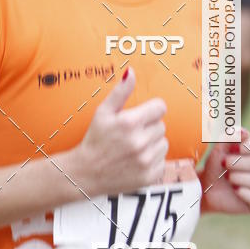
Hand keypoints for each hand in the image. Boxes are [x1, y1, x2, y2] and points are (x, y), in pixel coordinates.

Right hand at [75, 68, 168, 196]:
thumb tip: (131, 72)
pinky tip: (136, 160)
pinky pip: (162, 161)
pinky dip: (152, 161)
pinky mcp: (149, 176)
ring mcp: (145, 160)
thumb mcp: (103, 112)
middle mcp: (140, 142)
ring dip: (152, 144)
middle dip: (148, 128)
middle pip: (161, 125)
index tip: (140, 116)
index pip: (160, 107)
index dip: (150, 110)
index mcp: (130, 123)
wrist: (86, 173)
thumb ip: (120, 92)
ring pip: (163, 143)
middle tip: (131, 134)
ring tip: (133, 147)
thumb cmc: (95, 140)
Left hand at [200, 128, 249, 213]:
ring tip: (229, 178)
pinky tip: (236, 191)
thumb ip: (230, 137)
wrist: (207, 189)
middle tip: (225, 165)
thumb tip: (245, 132)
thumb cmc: (216, 166)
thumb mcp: (219, 149)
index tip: (236, 149)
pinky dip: (244, 193)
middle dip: (237, 163)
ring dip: (238, 178)